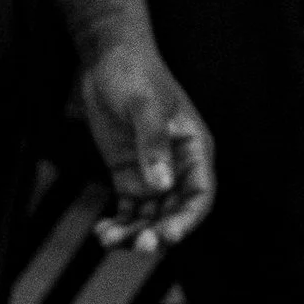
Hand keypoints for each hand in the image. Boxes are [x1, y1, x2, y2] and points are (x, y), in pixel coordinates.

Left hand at [78, 38, 215, 250]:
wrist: (108, 58)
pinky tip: (102, 231)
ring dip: (133, 232)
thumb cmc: (135, 74)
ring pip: (150, 215)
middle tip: (137, 245)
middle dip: (158, 232)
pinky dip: (119, 223)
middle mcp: (178, 167)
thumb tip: (161, 186)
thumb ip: (153, 145)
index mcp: (194, 149)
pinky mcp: (128, 174)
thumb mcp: (144, 105)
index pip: (200, 195)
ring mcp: (152, 172)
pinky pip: (129, 209)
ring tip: (108, 239)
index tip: (167, 236)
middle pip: (175, 212)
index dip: (188, 219)